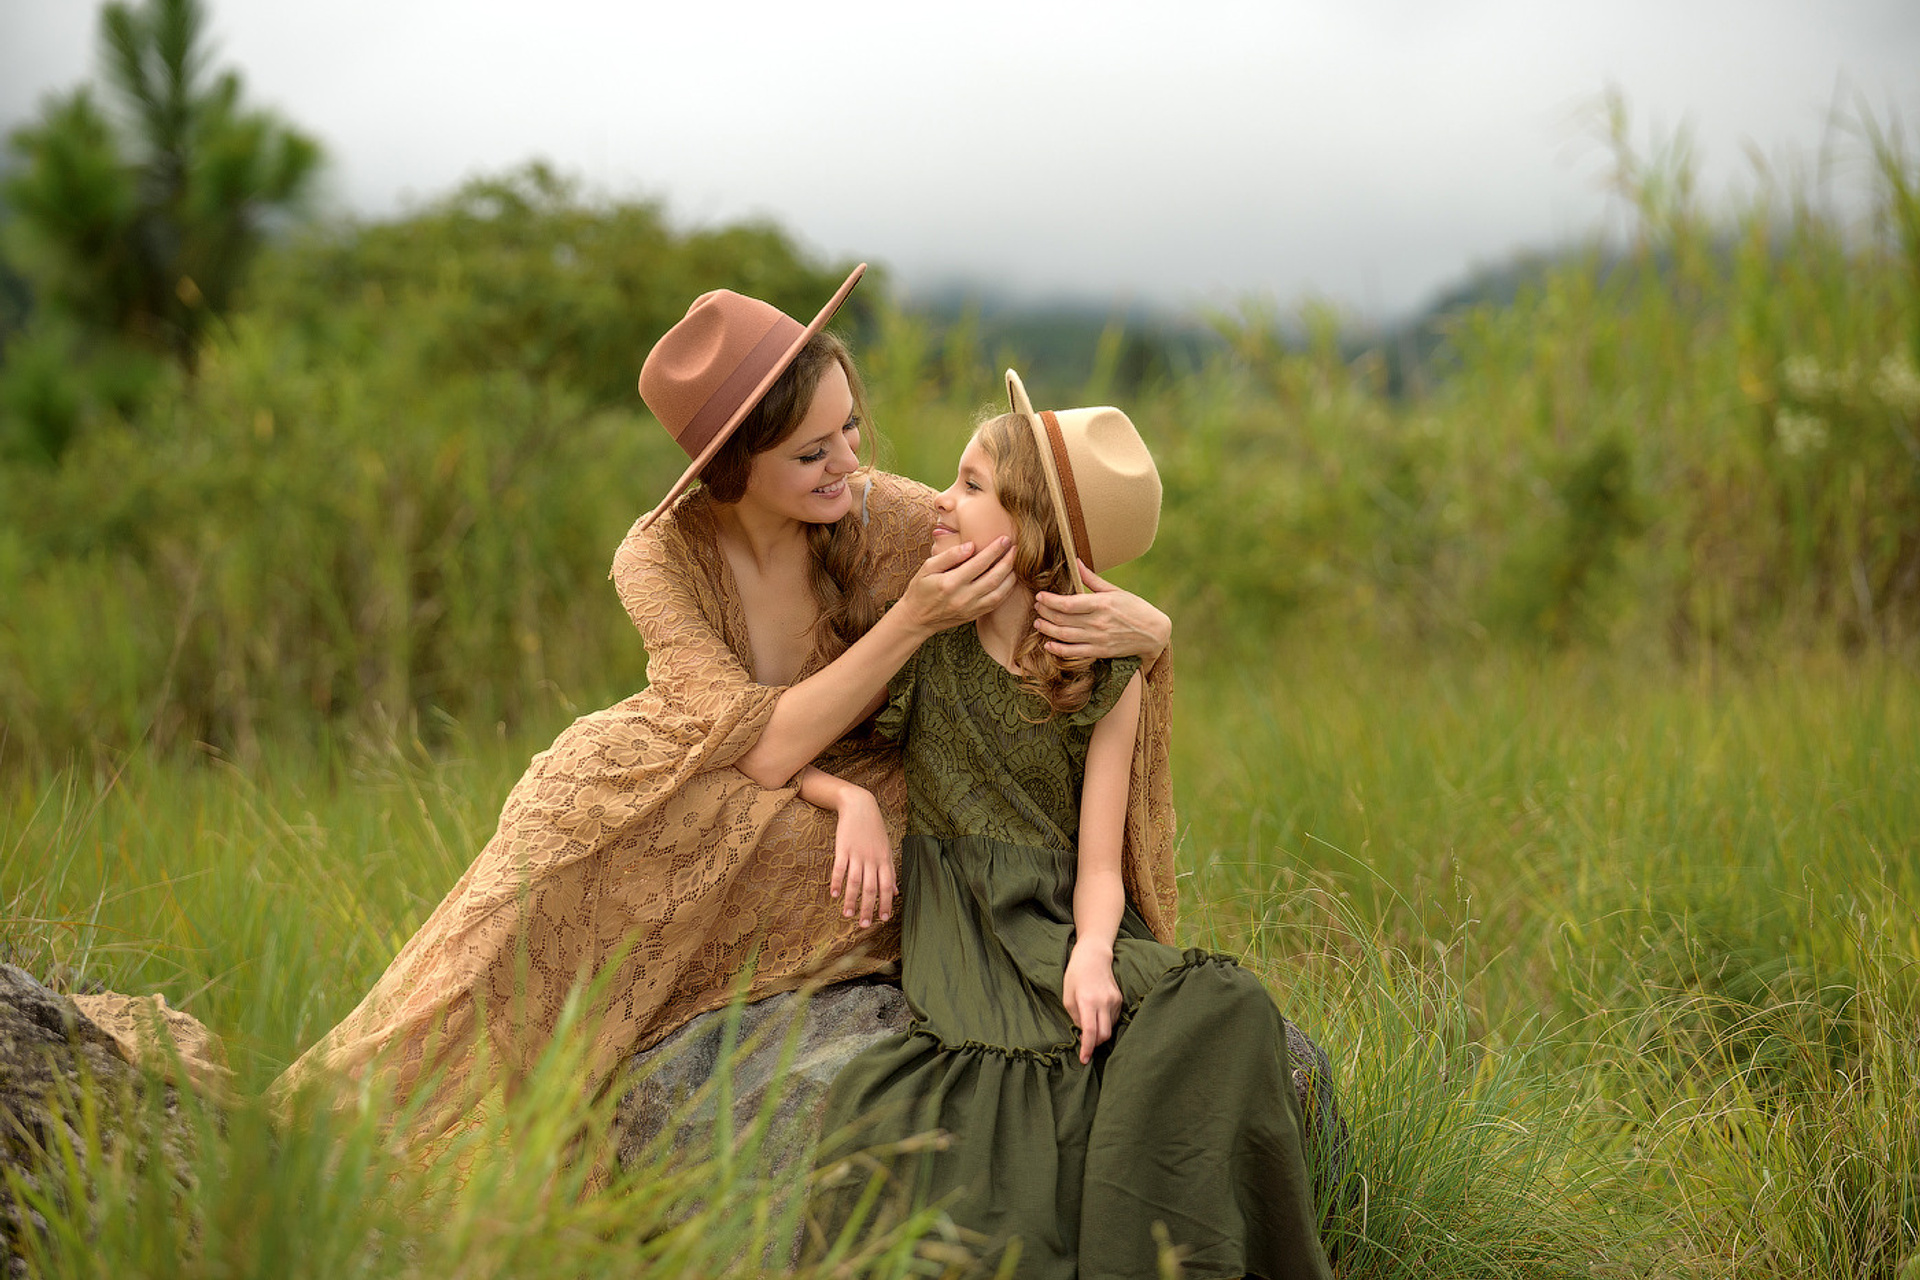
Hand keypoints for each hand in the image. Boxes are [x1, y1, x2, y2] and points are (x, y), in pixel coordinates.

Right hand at [827, 786, 894, 927]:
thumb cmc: (874, 829)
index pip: (887, 886)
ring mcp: (857, 853)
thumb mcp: (886, 849)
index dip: (885, 903)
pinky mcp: (843, 848)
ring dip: (851, 900)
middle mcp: (872, 859)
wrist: (860, 805)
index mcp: (884, 860)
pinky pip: (840, 868)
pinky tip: (834, 895)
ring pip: (855, 882)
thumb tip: (895, 892)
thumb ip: (890, 871)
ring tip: (847, 915)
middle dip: (868, 908)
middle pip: (871, 888)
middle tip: (864, 925)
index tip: (883, 919)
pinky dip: (837, 882)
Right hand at [896, 537, 1018, 634]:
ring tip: (1015, 562)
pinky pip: (996, 603)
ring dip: (1011, 576)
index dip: (994, 550)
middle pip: (993, 578)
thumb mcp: (927, 568)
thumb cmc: (920, 589)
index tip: (1005, 539)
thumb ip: (949, 556)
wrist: (917, 618)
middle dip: (1008, 561)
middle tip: (1016, 548)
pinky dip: (1006, 590)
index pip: (979, 564)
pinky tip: (1010, 579)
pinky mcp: (974, 615)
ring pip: (999, 592)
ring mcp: (970, 609)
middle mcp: (963, 598)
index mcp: (950, 583)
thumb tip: (971, 545)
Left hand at [1033, 562, 1170, 663]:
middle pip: (1063, 619)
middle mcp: (1098, 622)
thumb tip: (1075, 562)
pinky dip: (1059, 650)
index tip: (1040, 596)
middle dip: (1045, 612)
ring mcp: (1098, 638)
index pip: (1068, 603)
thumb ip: (1092, 579)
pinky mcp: (1100, 651)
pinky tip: (1049, 645)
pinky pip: (1074, 652)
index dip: (1050, 600)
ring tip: (1038, 623)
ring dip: (1048, 630)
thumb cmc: (1135, 608)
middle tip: (1036, 607)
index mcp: (1101, 604)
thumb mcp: (1116, 591)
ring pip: (1065, 636)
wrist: (1154, 633)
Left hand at [1062, 940, 1122, 1064]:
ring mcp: (1114, 1001)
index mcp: (1087, 1001)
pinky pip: (1114, 1019)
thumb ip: (1076, 1017)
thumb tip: (1084, 1033)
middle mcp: (1103, 1002)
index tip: (1084, 1059)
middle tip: (1085, 1044)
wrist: (1094, 956)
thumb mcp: (1068, 997)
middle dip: (1095, 1044)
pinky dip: (1105, 1023)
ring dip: (1100, 1032)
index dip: (1087, 1048)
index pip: (1090, 1032)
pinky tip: (1098, 1014)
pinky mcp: (1120, 1000)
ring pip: (1110, 1028)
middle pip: (1104, 1035)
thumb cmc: (1076, 975)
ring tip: (1090, 1023)